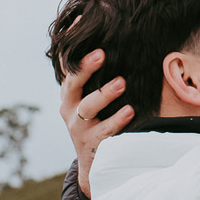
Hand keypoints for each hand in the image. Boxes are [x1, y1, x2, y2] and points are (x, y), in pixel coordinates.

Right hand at [59, 50, 132, 196]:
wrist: (94, 164)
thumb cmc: (97, 122)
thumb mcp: (90, 100)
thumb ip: (95, 77)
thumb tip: (101, 44)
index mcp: (70, 95)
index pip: (68, 69)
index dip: (75, 53)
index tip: (86, 35)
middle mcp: (70, 109)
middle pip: (72, 84)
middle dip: (85, 68)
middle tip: (101, 54)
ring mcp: (79, 128)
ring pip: (87, 107)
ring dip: (104, 94)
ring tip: (121, 83)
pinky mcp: (92, 144)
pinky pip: (104, 131)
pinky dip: (116, 120)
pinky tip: (130, 111)